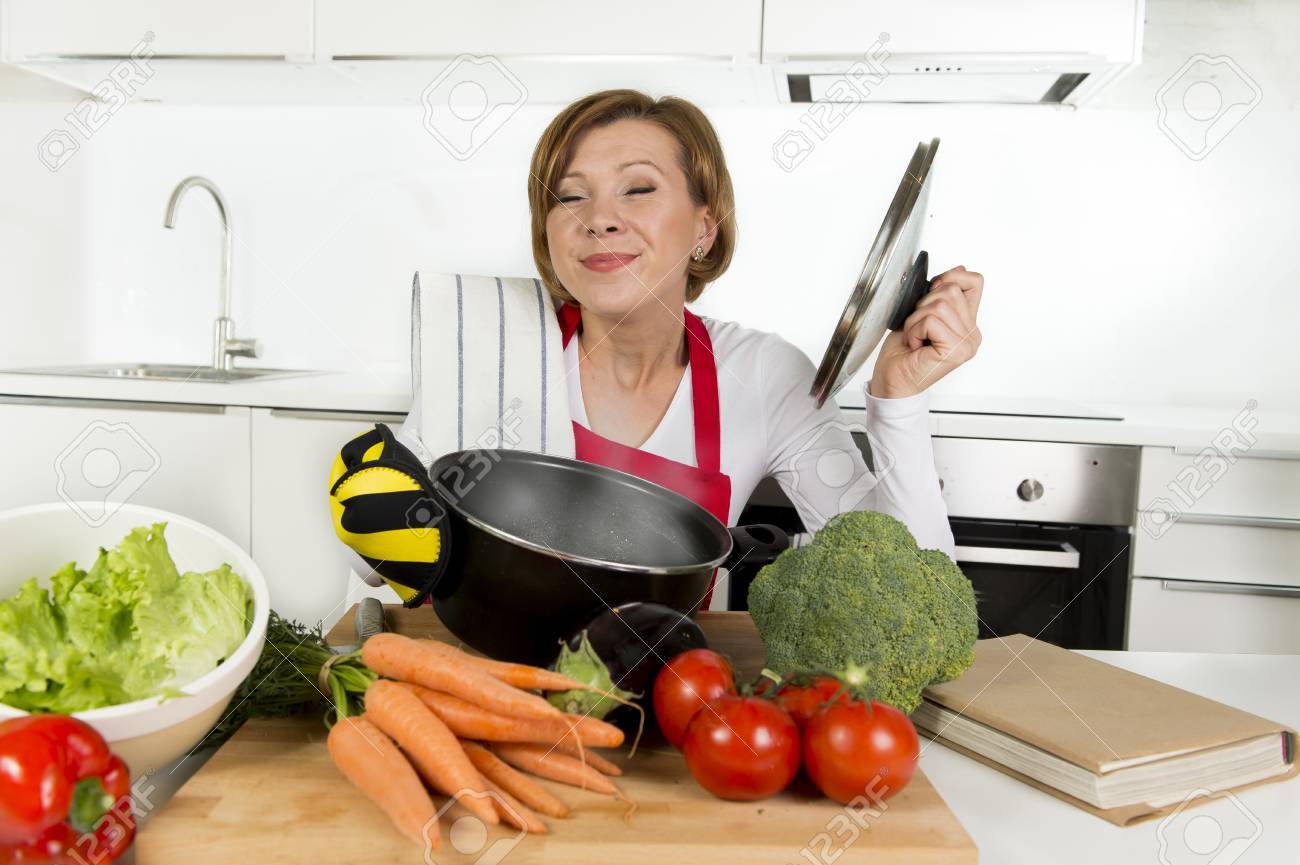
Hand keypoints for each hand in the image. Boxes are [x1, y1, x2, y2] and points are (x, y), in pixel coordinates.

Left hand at [868, 265, 982, 398]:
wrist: (892, 382)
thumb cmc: (902, 353)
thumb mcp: (922, 314)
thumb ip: (942, 295)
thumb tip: (959, 269)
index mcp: (967, 324)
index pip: (974, 282)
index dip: (950, 278)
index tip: (931, 292)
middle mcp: (972, 335)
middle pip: (951, 290)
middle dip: (923, 305)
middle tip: (917, 328)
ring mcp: (966, 344)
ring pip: (939, 305)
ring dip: (916, 320)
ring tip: (915, 338)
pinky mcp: (955, 350)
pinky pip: (931, 321)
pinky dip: (915, 330)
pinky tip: (916, 345)